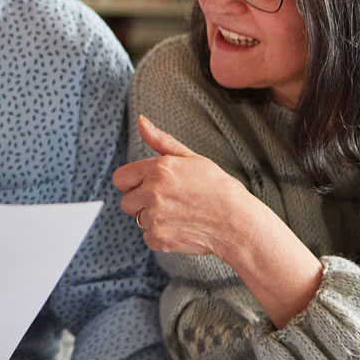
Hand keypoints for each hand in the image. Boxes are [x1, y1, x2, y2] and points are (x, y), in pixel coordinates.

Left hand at [113, 115, 254, 256]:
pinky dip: (162, 236)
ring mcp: (155, 217)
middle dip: (141, 201)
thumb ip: (161, 140)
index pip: (120, 178)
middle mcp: (152, 192)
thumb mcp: (191, 158)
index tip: (147, 186)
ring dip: (153, 218)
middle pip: (126, 201)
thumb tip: (141, 120)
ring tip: (179, 214)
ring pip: (138, 219)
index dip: (133, 183)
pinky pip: (149, 237)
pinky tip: (182, 228)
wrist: (239, 223)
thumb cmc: (219, 189)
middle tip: (169, 201)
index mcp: (158, 169)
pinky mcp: (159, 238)